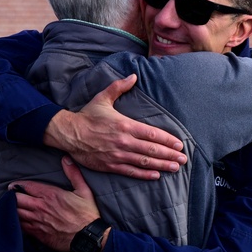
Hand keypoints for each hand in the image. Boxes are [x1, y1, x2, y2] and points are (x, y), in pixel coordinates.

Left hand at [14, 157, 105, 251]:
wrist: (87, 237)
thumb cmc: (86, 214)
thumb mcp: (84, 190)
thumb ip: (73, 173)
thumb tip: (66, 158)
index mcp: (51, 195)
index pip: (27, 186)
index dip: (18, 185)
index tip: (14, 185)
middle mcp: (41, 207)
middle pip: (17, 199)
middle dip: (12, 196)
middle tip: (10, 195)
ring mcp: (37, 221)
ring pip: (16, 213)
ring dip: (12, 209)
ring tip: (10, 207)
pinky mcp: (37, 234)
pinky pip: (20, 227)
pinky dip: (16, 223)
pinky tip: (16, 221)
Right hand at [43, 74, 186, 178]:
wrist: (68, 133)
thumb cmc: (87, 115)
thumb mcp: (103, 97)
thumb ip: (119, 86)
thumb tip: (134, 75)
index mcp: (125, 125)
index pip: (152, 134)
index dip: (167, 140)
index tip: (179, 144)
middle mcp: (124, 141)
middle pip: (152, 150)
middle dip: (169, 154)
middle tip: (183, 159)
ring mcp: (117, 155)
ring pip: (144, 162)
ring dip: (162, 165)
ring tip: (175, 167)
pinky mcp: (110, 165)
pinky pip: (131, 171)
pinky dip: (145, 174)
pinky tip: (156, 175)